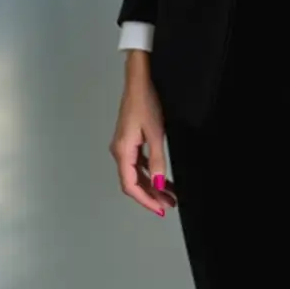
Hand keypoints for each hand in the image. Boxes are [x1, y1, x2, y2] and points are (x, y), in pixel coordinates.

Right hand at [109, 59, 176, 217]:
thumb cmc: (146, 101)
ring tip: (170, 194)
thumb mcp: (155, 133)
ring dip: (152, 184)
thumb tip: (159, 183)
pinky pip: (138, 162)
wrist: (139, 79)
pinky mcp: (129, 139)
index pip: (131, 185)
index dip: (145, 200)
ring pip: (136, 173)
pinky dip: (150, 171)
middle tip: (169, 204)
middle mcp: (119, 150)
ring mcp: (124, 145)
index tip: (160, 209)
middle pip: (133, 181)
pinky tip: (161, 176)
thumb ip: (157, 160)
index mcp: (122, 151)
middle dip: (151, 195)